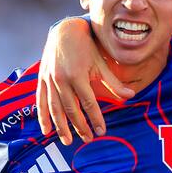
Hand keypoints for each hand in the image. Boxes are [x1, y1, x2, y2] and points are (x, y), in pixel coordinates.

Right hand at [36, 18, 133, 144]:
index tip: (102, 131)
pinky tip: (46, 130)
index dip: (95, 118)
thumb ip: (113, 82)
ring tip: (68, 141)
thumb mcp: (101, 63)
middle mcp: (61, 79)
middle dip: (80, 126)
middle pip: (72, 109)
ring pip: (55, 108)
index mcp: (77, 75)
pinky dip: (42, 116)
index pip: (88, 103)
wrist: (65, 30)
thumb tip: (130, 96)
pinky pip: (41, 101)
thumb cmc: (86, 47)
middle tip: (89, 139)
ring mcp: (49, 79)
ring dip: (61, 127)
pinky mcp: (42, 79)